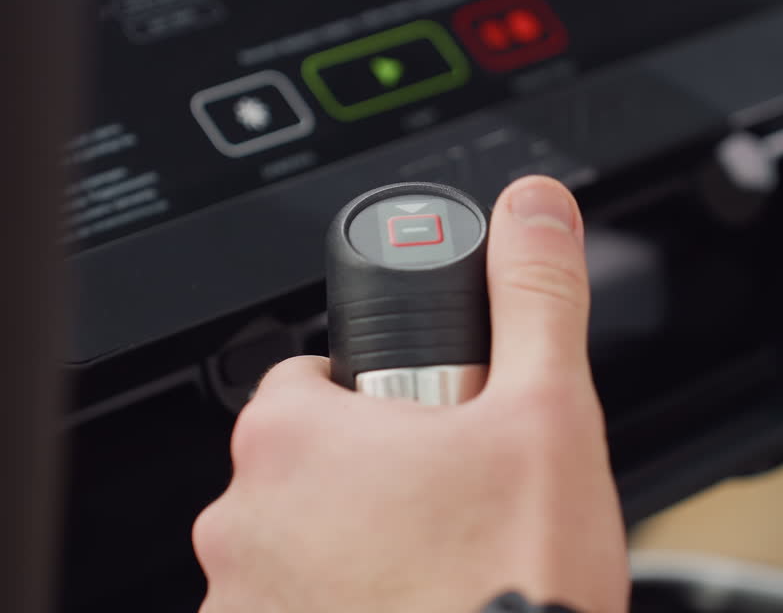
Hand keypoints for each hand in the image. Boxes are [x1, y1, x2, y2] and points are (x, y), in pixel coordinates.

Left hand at [192, 176, 629, 612]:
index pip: (314, 378)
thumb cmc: (508, 586)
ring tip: (431, 577)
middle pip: (305, 468)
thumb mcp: (545, 415)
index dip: (381, 398)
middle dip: (369, 478)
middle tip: (446, 508)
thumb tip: (532, 209)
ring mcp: (236, 605)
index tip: (425, 429)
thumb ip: (534, 295)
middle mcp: (240, 518)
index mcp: (292, 435)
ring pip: (294, 549)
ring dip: (346, 555)